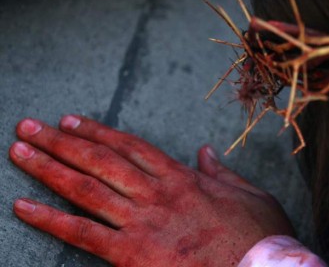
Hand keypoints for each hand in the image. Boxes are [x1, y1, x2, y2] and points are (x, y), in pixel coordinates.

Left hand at [9, 116, 294, 265]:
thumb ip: (223, 173)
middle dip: (61, 141)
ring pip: (86, 188)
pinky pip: (82, 234)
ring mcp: (141, 222)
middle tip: (30, 127)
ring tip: (21, 151)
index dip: (98, 132)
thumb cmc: (258, 238)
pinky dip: (50, 219)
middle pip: (100, 160)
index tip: (72, 121)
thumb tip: (206, 152)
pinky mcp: (130, 254)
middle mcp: (156, 193)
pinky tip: (24, 207)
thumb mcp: (251, 195)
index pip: (131, 147)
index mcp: (183, 178)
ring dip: (49, 167)